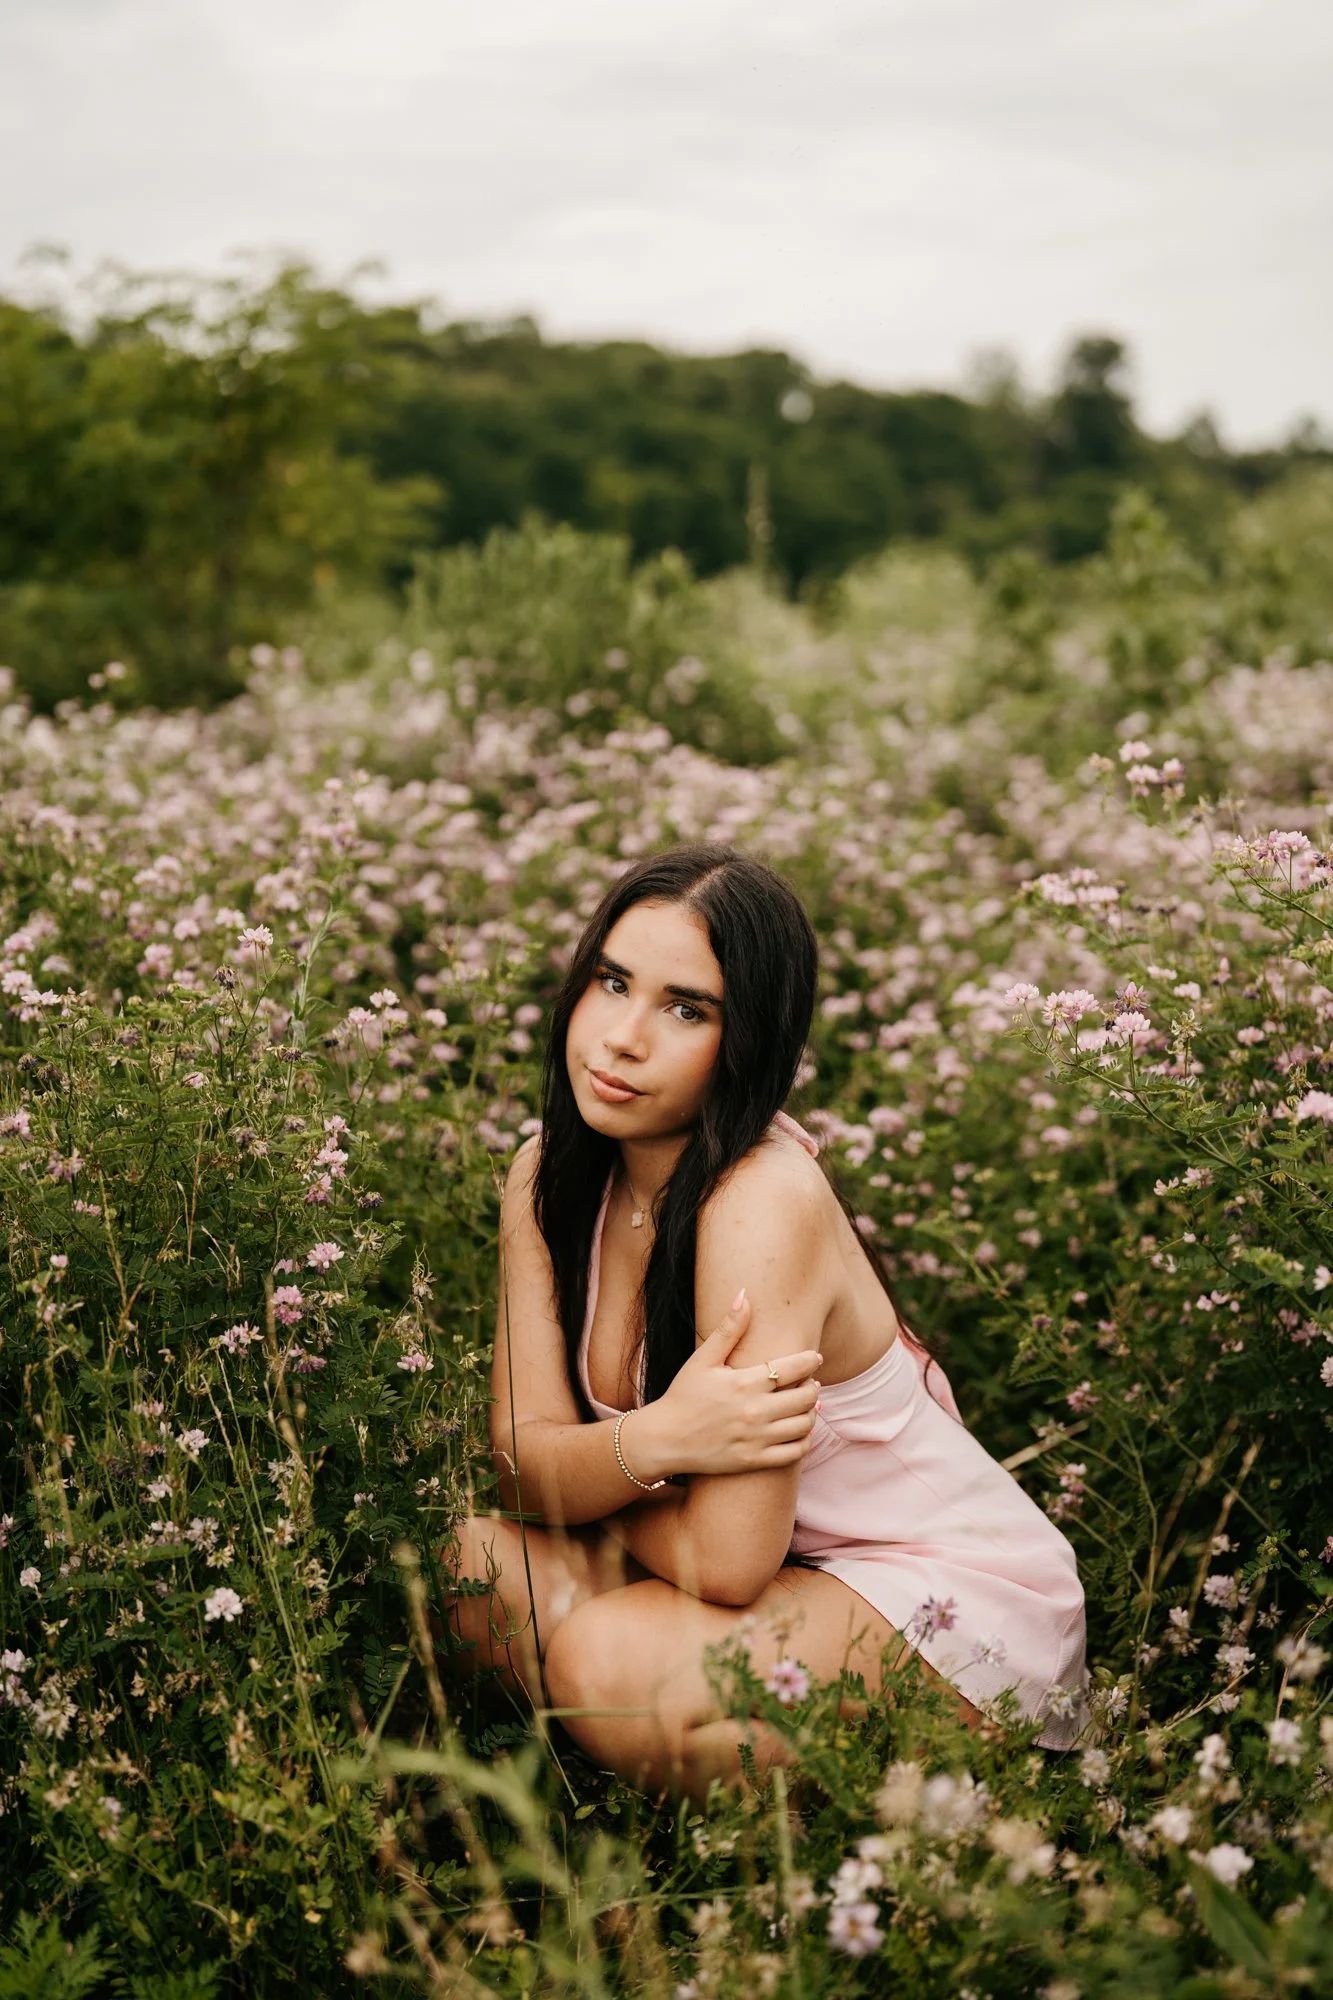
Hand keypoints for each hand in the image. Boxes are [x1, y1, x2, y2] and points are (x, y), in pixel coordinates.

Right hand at [649, 1289, 822, 1478]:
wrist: (664, 1439)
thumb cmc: (683, 1396)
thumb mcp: (702, 1359)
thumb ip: (728, 1329)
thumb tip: (745, 1295)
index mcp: (746, 1382)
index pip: (794, 1368)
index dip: (810, 1361)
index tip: (814, 1358)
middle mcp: (755, 1411)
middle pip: (805, 1397)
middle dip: (813, 1387)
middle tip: (811, 1383)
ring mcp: (756, 1438)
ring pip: (804, 1425)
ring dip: (811, 1413)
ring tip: (808, 1405)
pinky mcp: (754, 1461)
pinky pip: (794, 1453)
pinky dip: (804, 1441)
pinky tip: (799, 1431)